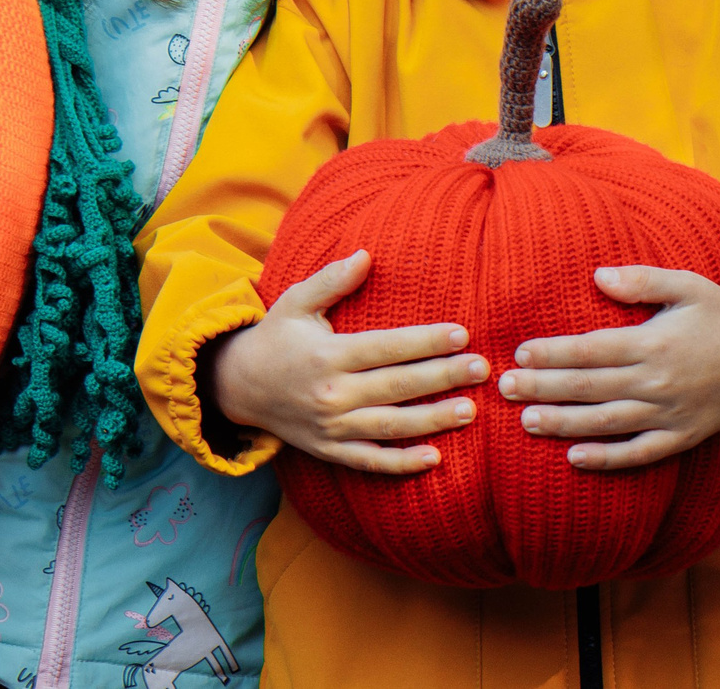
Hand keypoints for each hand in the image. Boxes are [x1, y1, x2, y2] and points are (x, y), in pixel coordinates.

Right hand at [207, 250, 484, 473]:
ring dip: (433, 421)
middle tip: (482, 370)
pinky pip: (370, 461)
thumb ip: (331, 280)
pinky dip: (400, 464)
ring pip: (390, 426)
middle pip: (397, 386)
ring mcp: (332, 427)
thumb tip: (366, 254)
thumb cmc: (276, 337)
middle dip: (442, 378)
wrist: (238, 387)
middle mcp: (332, 393)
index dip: (426, 342)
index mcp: (328, 355)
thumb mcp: (295, 302)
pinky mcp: (330, 451)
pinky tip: (434, 459)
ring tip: (469, 410)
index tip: (462, 334)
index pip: (387, 347)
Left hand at [499, 266, 719, 470]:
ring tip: (527, 422)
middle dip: (543, 388)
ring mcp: (668, 414)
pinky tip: (575, 459)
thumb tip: (597, 276)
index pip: (590, 350)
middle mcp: (657, 382)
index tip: (520, 353)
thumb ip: (642, 280)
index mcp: (653, 342)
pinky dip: (607, 459)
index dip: (553, 352)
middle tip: (504, 388)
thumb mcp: (686, 284)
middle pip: (588, 388)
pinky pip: (639, 453)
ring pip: (606, 423)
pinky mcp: (681, 437)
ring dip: (563, 424)